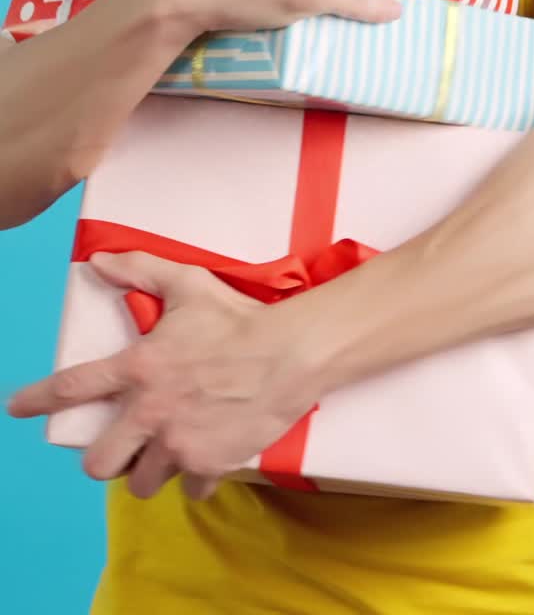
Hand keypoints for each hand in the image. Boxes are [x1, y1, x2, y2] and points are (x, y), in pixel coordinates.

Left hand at [7, 251, 318, 500]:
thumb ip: (139, 270)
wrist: (291, 352)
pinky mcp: (209, 464)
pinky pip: (189, 489)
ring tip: (166, 451)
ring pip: (140, 483)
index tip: (16, 408)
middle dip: (104, 459)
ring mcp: (179, 443)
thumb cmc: (238, 317)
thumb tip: (98, 261)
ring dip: (150, 470)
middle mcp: (151, 412)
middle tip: (123, 445)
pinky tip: (206, 456)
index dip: (37, 399)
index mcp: (139, 367)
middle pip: (98, 463)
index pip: (73, 387)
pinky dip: (195, 477)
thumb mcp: (187, 284)